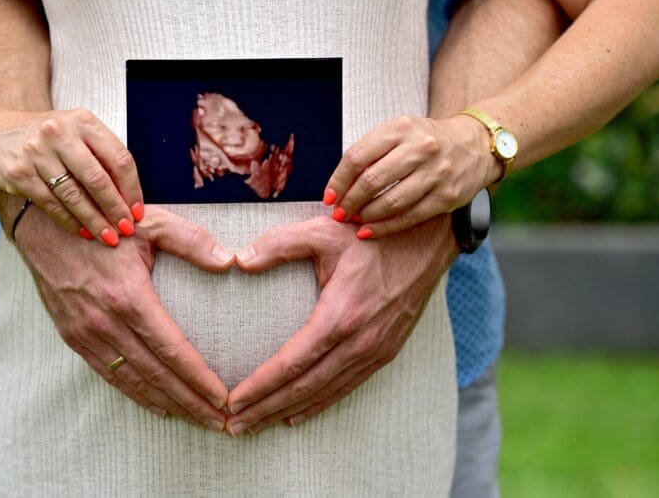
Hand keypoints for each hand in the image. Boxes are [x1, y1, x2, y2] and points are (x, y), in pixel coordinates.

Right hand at [0, 108, 143, 245]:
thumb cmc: (49, 138)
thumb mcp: (77, 132)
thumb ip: (102, 155)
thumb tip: (130, 196)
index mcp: (83, 121)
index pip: (118, 157)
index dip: (131, 188)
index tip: (137, 211)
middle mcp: (60, 133)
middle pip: (97, 178)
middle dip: (115, 208)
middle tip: (126, 229)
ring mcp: (37, 153)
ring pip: (73, 194)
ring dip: (94, 220)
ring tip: (107, 237)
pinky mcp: (20, 173)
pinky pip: (51, 203)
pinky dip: (69, 220)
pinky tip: (82, 231)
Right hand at [16, 203, 233, 429]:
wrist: (44, 224)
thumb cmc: (104, 221)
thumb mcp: (150, 222)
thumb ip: (192, 241)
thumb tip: (230, 261)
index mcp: (129, 295)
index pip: (172, 350)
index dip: (200, 379)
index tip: (224, 399)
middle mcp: (106, 321)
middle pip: (157, 374)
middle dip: (192, 402)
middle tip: (222, 424)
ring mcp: (86, 332)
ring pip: (134, 380)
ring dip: (169, 404)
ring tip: (198, 420)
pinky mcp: (73, 336)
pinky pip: (108, 374)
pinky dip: (136, 395)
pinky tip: (159, 406)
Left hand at [223, 214, 456, 434]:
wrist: (426, 241)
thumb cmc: (371, 234)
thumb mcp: (323, 231)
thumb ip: (279, 244)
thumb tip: (239, 260)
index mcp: (340, 315)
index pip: (291, 363)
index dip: (260, 386)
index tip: (233, 402)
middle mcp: (359, 341)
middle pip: (304, 387)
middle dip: (266, 409)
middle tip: (233, 427)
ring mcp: (375, 350)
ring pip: (325, 393)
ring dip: (288, 412)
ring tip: (257, 425)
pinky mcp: (386, 352)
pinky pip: (347, 387)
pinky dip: (319, 404)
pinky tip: (297, 414)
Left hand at [322, 115, 499, 238]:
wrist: (474, 146)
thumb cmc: (426, 141)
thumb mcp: (399, 133)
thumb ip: (371, 152)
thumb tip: (339, 186)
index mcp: (401, 128)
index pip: (358, 157)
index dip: (339, 181)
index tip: (329, 197)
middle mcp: (420, 148)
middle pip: (372, 180)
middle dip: (350, 201)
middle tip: (339, 213)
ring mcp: (436, 172)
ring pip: (391, 201)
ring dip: (366, 215)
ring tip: (354, 221)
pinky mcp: (447, 196)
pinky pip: (410, 216)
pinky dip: (386, 227)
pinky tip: (371, 230)